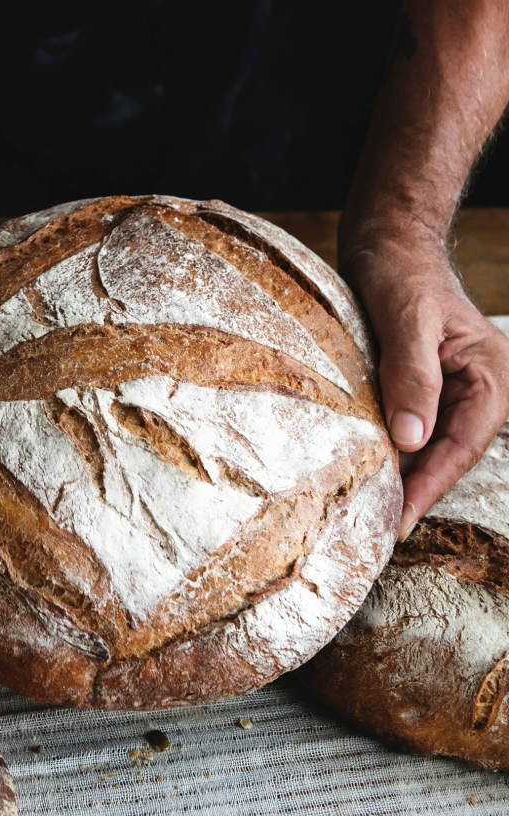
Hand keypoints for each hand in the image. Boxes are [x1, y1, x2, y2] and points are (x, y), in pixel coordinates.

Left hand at [343, 235, 508, 540]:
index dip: (430, 485)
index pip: (463, 444)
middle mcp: (482, 387)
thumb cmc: (400, 270)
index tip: (399, 520)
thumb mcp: (404, 318)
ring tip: (369, 512)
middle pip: (450, 453)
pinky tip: (367, 472)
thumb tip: (412, 439)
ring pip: (432, 446)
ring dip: (404, 476)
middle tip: (376, 529)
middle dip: (416, 490)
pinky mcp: (426, 388)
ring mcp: (455, 389)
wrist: (387, 242)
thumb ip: (412, 376)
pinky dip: (394, 452)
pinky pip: (415, 429)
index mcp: (492, 374)